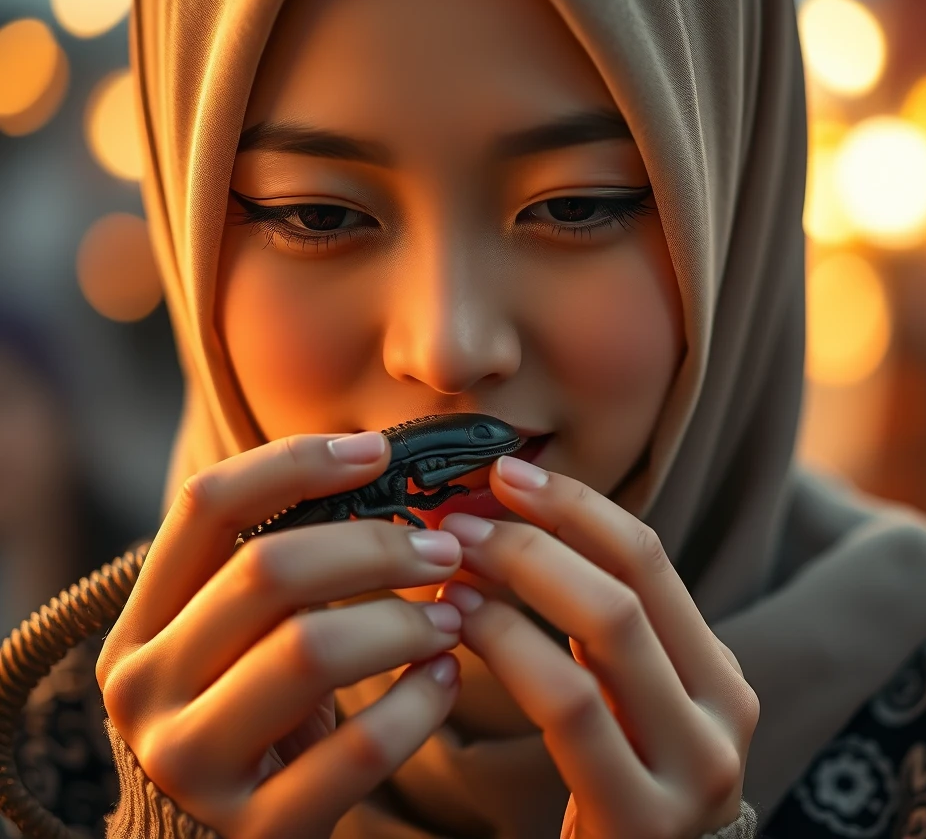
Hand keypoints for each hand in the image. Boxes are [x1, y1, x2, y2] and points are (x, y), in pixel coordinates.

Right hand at [96, 432, 465, 838]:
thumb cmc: (246, 724)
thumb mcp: (233, 646)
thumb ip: (277, 577)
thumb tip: (381, 481)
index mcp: (144, 623)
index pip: (206, 505)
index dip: (297, 462)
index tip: (377, 452)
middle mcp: (148, 687)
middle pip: (268, 570)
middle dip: (374, 547)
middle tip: (443, 547)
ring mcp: (190, 766)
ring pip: (310, 650)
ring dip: (402, 621)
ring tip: (454, 615)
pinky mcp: (253, 833)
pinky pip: (356, 750)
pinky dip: (419, 703)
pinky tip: (445, 678)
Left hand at [436, 456, 758, 838]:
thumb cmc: (609, 796)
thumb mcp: (626, 706)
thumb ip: (595, 633)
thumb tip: (513, 528)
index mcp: (717, 675)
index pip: (650, 558)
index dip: (576, 506)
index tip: (507, 473)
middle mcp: (723, 715)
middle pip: (629, 584)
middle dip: (538, 536)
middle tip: (462, 517)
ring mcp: (694, 771)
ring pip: (607, 629)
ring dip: (518, 580)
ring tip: (451, 564)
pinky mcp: (643, 819)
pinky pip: (570, 704)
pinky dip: (508, 646)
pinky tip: (457, 626)